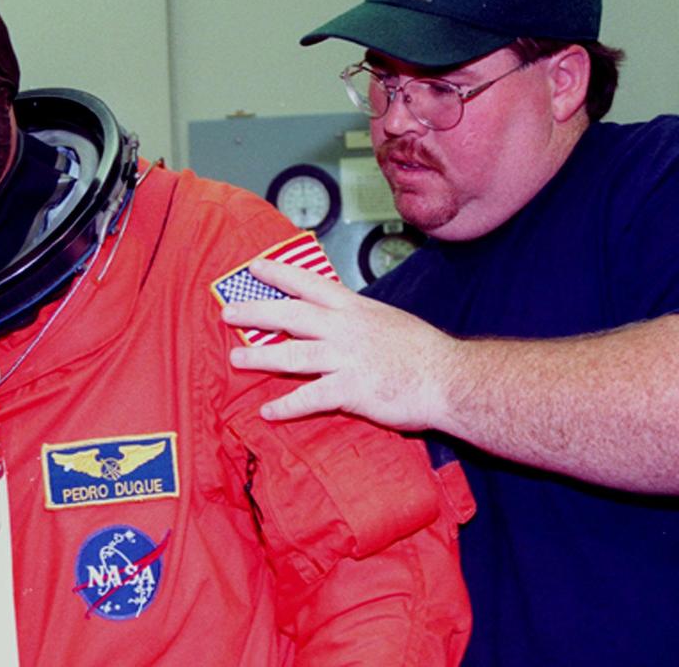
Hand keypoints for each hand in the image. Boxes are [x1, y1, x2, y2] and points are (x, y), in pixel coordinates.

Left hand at [221, 259, 457, 430]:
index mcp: (355, 309)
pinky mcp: (351, 390)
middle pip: (292, 314)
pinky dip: (287, 405)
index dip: (280, 274)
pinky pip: (311, 397)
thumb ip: (357, 319)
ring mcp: (347, 358)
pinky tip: (268, 412)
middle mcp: (346, 329)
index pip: (311, 284)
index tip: (254, 268)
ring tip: (236, 360)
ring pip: (294, 353)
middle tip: (228, 312)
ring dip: (261, 356)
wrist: (449, 378)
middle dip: (257, 311)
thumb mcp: (386, 320)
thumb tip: (334, 317)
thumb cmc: (422, 352)